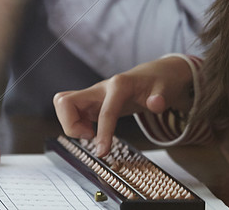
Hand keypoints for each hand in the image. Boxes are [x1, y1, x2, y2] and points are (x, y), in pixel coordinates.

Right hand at [53, 56, 193, 156]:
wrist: (154, 75)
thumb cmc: (157, 82)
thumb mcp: (165, 90)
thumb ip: (160, 98)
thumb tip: (156, 103)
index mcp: (119, 86)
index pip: (105, 111)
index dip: (102, 133)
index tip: (102, 153)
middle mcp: (100, 88)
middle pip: (65, 101)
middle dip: (70, 125)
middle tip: (90, 136)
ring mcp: (93, 94)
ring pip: (63, 105)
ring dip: (70, 124)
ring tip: (90, 133)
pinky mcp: (90, 102)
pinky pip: (70, 110)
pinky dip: (74, 123)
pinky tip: (91, 130)